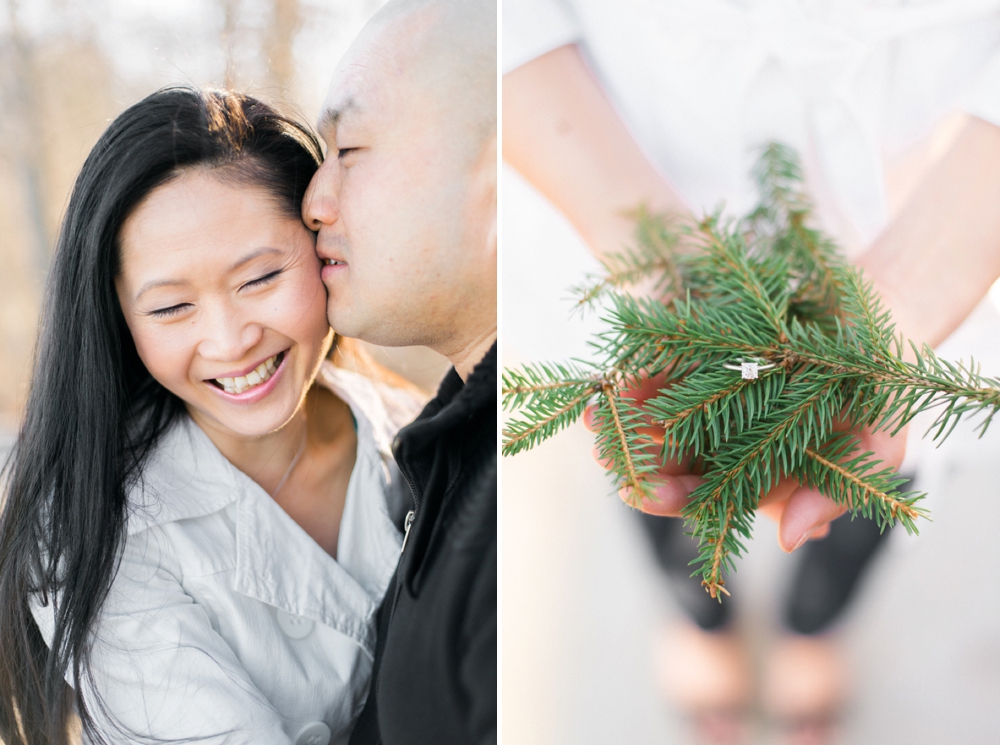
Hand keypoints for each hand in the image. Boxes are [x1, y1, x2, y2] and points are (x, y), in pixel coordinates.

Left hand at [583, 376, 907, 551]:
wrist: (875, 321)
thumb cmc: (875, 395)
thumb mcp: (874, 445)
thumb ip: (835, 494)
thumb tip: (791, 538)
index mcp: (751, 472)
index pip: (700, 496)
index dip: (668, 497)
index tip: (640, 493)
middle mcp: (721, 438)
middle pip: (664, 457)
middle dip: (631, 458)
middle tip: (603, 454)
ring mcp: (704, 395)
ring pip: (651, 414)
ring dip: (620, 417)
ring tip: (594, 415)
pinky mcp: (697, 352)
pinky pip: (658, 364)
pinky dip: (635, 371)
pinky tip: (615, 373)